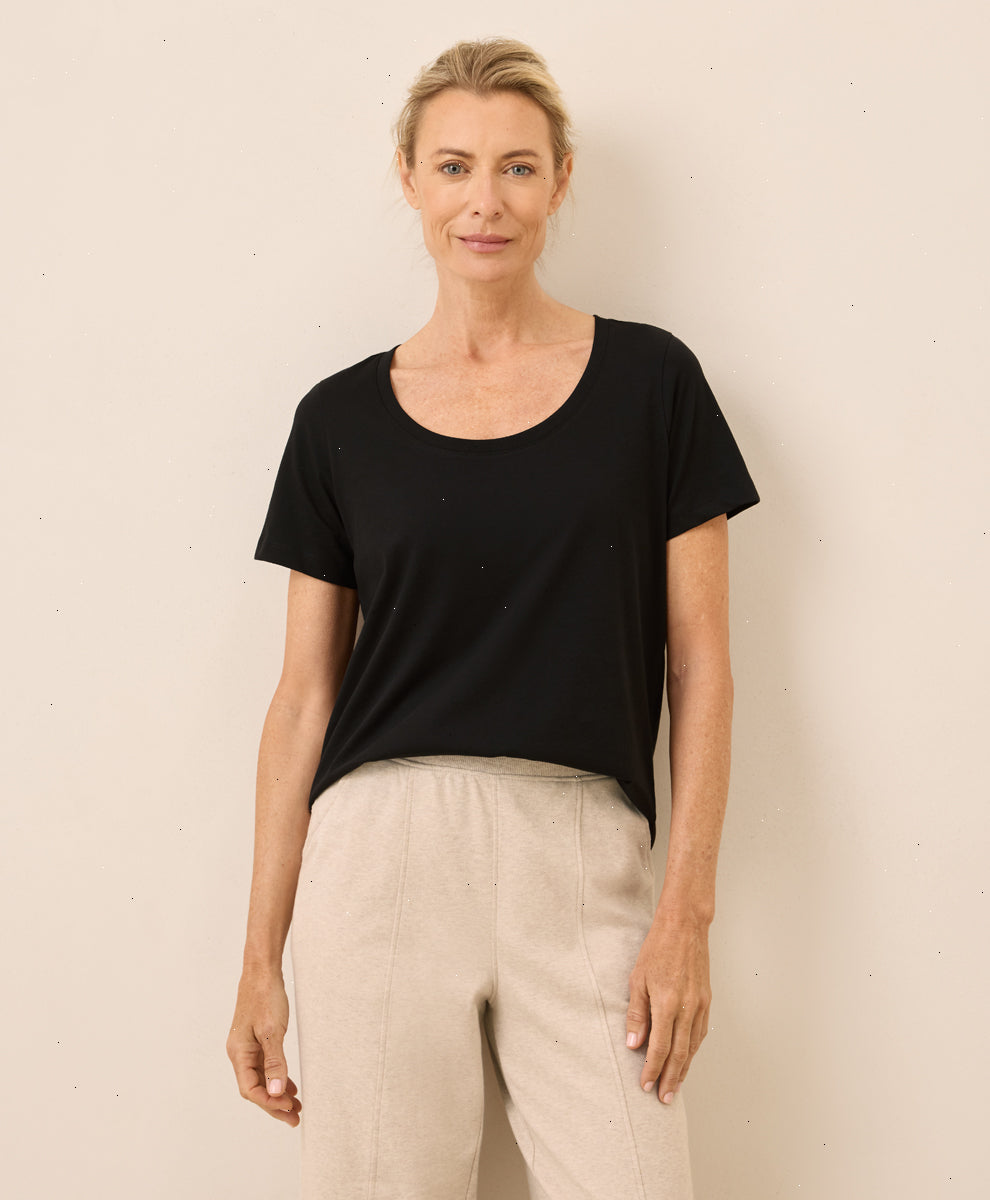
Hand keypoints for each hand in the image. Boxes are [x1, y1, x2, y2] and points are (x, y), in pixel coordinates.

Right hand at [226, 968, 301, 1125]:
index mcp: (239, 1053)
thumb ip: (274, 1062)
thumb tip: (275, 1092)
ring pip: (261, 1078)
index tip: (289, 1108)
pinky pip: (265, 1067)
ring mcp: (247, 1047)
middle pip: (255, 1088)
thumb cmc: (265, 997)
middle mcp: (239, 1053)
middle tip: (295, 1118)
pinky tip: (289, 1085)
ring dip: (277, 1093)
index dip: (269, 1102)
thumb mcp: (273, 1031)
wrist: (262, 972)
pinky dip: (277, 1077)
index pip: (250, 1089)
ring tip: (296, 1107)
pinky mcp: (256, 1041)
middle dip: (274, 1105)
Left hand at [625, 914, 711, 1102]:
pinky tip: (687, 1058)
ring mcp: (701, 1006)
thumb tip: (633, 1044)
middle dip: (671, 1079)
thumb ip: (636, 1014)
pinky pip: (701, 1033)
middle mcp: (688, 1008)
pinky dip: (693, 1050)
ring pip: (693, 1047)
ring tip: (675, 1086)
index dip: (652, 1070)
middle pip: (680, 1054)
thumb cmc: (657, 948)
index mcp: (667, 1003)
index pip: (660, 1048)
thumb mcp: (637, 979)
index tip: (645, 1085)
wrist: (685, 926)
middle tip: (664, 1098)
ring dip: (684, 1070)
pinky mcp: (707, 1001)